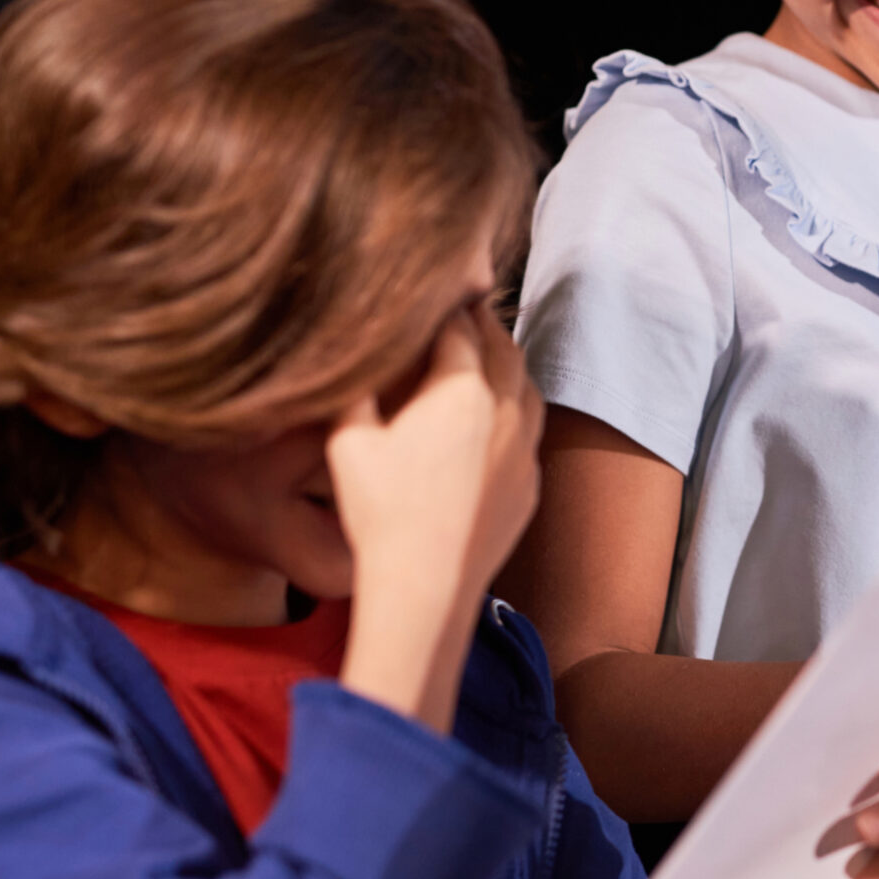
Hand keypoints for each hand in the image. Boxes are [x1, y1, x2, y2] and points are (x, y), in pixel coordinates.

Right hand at [331, 305, 541, 596]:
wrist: (427, 585)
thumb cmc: (380, 513)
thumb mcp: (347, 440)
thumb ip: (353, 387)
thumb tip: (352, 350)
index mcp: (460, 389)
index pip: (460, 327)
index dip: (448, 306)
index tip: (439, 293)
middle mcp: (506, 411)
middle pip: (503, 348)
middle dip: (484, 326)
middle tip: (467, 312)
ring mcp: (525, 449)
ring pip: (528, 387)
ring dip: (508, 365)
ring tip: (487, 356)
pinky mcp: (530, 485)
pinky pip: (532, 432)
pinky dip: (518, 411)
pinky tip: (499, 418)